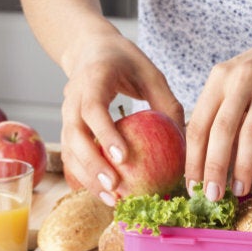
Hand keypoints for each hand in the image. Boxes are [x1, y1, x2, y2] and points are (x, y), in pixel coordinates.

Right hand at [60, 33, 183, 205]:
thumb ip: (167, 103)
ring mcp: (66, 114)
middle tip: (115, 187)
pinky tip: (104, 194)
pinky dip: (84, 176)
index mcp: (93, 78)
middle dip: (93, 165)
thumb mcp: (151, 74)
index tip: (122, 158)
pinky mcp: (68, 128)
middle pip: (75, 135)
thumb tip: (185, 140)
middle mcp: (73, 97)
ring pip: (69, 150)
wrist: (91, 51)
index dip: (105, 134)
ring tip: (112, 199)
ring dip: (87, 177)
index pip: (93, 108)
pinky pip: (71, 156)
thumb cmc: (126, 62)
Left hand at [185, 28, 251, 200]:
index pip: (198, 124)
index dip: (193, 159)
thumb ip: (220, 113)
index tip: (192, 186)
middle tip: (212, 196)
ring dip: (243, 167)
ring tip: (239, 190)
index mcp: (218, 79)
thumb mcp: (233, 82)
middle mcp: (241, 80)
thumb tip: (204, 161)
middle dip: (214, 168)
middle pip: (221, 130)